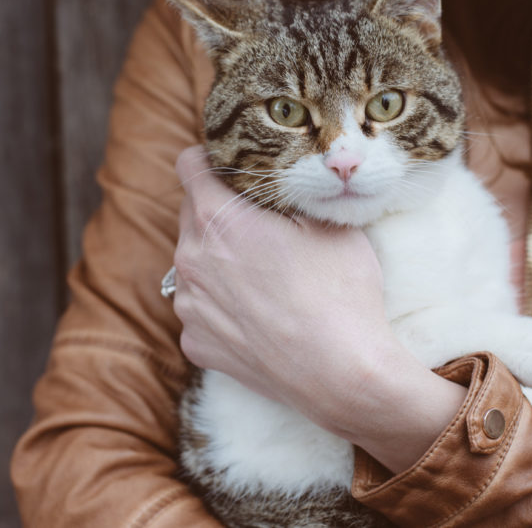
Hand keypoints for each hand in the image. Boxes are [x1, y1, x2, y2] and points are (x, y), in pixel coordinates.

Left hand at [172, 146, 466, 472]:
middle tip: (263, 223)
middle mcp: (190, 258)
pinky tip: (261, 315)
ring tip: (267, 276)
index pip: (189, 165)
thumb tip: (283, 181)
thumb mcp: (329, 223)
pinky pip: (202, 308)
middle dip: (221, 211)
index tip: (231, 164)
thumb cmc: (340, 292)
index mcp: (218, 218)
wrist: (342, 374)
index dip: (211, 158)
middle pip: (193, 215)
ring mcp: (189, 305)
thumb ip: (292, 194)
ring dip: (220, 260)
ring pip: (196, 264)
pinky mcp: (196, 343)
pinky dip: (222, 305)